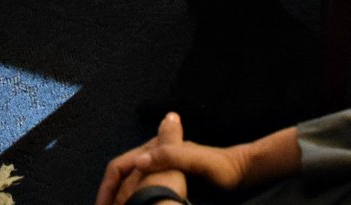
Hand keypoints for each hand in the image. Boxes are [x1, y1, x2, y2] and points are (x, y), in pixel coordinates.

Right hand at [96, 113, 248, 204]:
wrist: (243, 172)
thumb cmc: (222, 168)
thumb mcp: (197, 161)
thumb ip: (171, 156)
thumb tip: (139, 159)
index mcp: (160, 150)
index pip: (121, 165)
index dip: (108, 186)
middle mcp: (160, 157)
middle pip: (124, 177)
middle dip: (111, 196)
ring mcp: (166, 169)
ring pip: (133, 187)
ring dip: (123, 201)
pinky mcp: (174, 181)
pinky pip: (147, 192)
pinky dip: (137, 203)